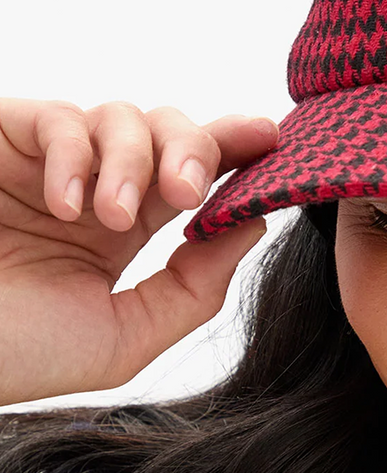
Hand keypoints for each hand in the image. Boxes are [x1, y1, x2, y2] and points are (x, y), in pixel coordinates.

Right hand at [0, 97, 278, 405]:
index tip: (273, 141)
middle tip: (185, 194)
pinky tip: (66, 207)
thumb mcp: (124, 337)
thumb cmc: (16, 356)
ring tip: (107, 217)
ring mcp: (46, 162)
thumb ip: (194, 287)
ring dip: (132, 161)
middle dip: (192, 149)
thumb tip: (250, 225)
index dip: (236, 149)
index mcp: (125, 230)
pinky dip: (74, 154)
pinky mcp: (0, 140)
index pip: (194, 174)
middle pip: (169, 131)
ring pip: (121, 116)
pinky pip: (57, 117)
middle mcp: (92, 187)